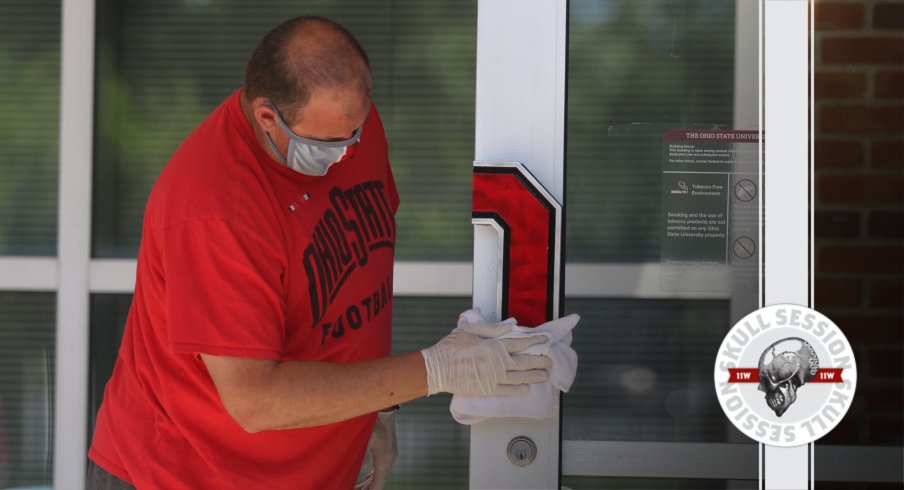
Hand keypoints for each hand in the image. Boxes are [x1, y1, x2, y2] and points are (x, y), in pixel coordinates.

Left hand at [354, 410, 397, 489]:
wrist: (384, 409)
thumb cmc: (373, 422)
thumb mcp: (365, 438)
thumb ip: (361, 454)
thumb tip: (360, 468)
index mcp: (384, 458)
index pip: (378, 483)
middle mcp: (390, 458)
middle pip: (380, 480)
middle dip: (368, 488)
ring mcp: (390, 454)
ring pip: (381, 474)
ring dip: (370, 482)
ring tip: (358, 488)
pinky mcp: (388, 450)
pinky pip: (381, 467)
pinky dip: (373, 474)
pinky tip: (366, 477)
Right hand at [420, 321, 551, 395]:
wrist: (438, 369)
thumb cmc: (451, 347)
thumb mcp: (470, 330)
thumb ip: (492, 328)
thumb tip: (510, 327)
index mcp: (494, 347)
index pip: (520, 343)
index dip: (535, 341)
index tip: (545, 340)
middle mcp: (498, 364)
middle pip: (525, 362)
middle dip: (540, 361)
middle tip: (550, 361)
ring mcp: (494, 379)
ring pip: (520, 378)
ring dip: (534, 376)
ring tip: (545, 376)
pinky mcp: (488, 390)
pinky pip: (508, 390)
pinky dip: (519, 389)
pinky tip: (526, 388)